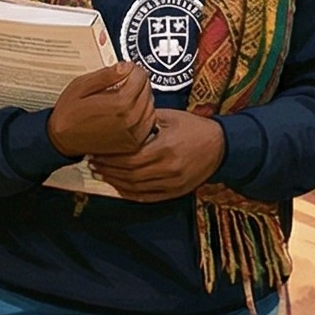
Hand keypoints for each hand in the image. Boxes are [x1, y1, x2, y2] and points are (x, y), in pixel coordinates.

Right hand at [47, 61, 151, 156]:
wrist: (63, 141)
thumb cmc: (69, 114)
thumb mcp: (81, 86)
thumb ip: (106, 75)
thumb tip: (126, 67)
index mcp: (119, 105)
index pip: (141, 77)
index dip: (134, 69)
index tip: (125, 69)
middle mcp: (130, 120)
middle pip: (147, 90)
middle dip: (137, 82)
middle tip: (123, 82)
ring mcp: (134, 134)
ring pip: (150, 105)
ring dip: (140, 98)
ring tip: (123, 98)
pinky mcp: (135, 143)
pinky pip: (149, 122)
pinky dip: (142, 113)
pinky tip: (127, 111)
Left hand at [89, 109, 227, 201]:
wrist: (221, 146)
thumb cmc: (194, 127)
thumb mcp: (171, 117)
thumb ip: (145, 119)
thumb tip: (120, 117)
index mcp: (165, 148)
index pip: (129, 158)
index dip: (109, 158)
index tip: (95, 152)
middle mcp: (168, 169)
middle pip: (129, 175)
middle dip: (108, 170)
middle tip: (92, 164)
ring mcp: (172, 183)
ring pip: (136, 188)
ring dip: (115, 182)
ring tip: (101, 174)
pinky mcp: (175, 192)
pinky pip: (147, 197)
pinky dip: (130, 194)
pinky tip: (119, 187)